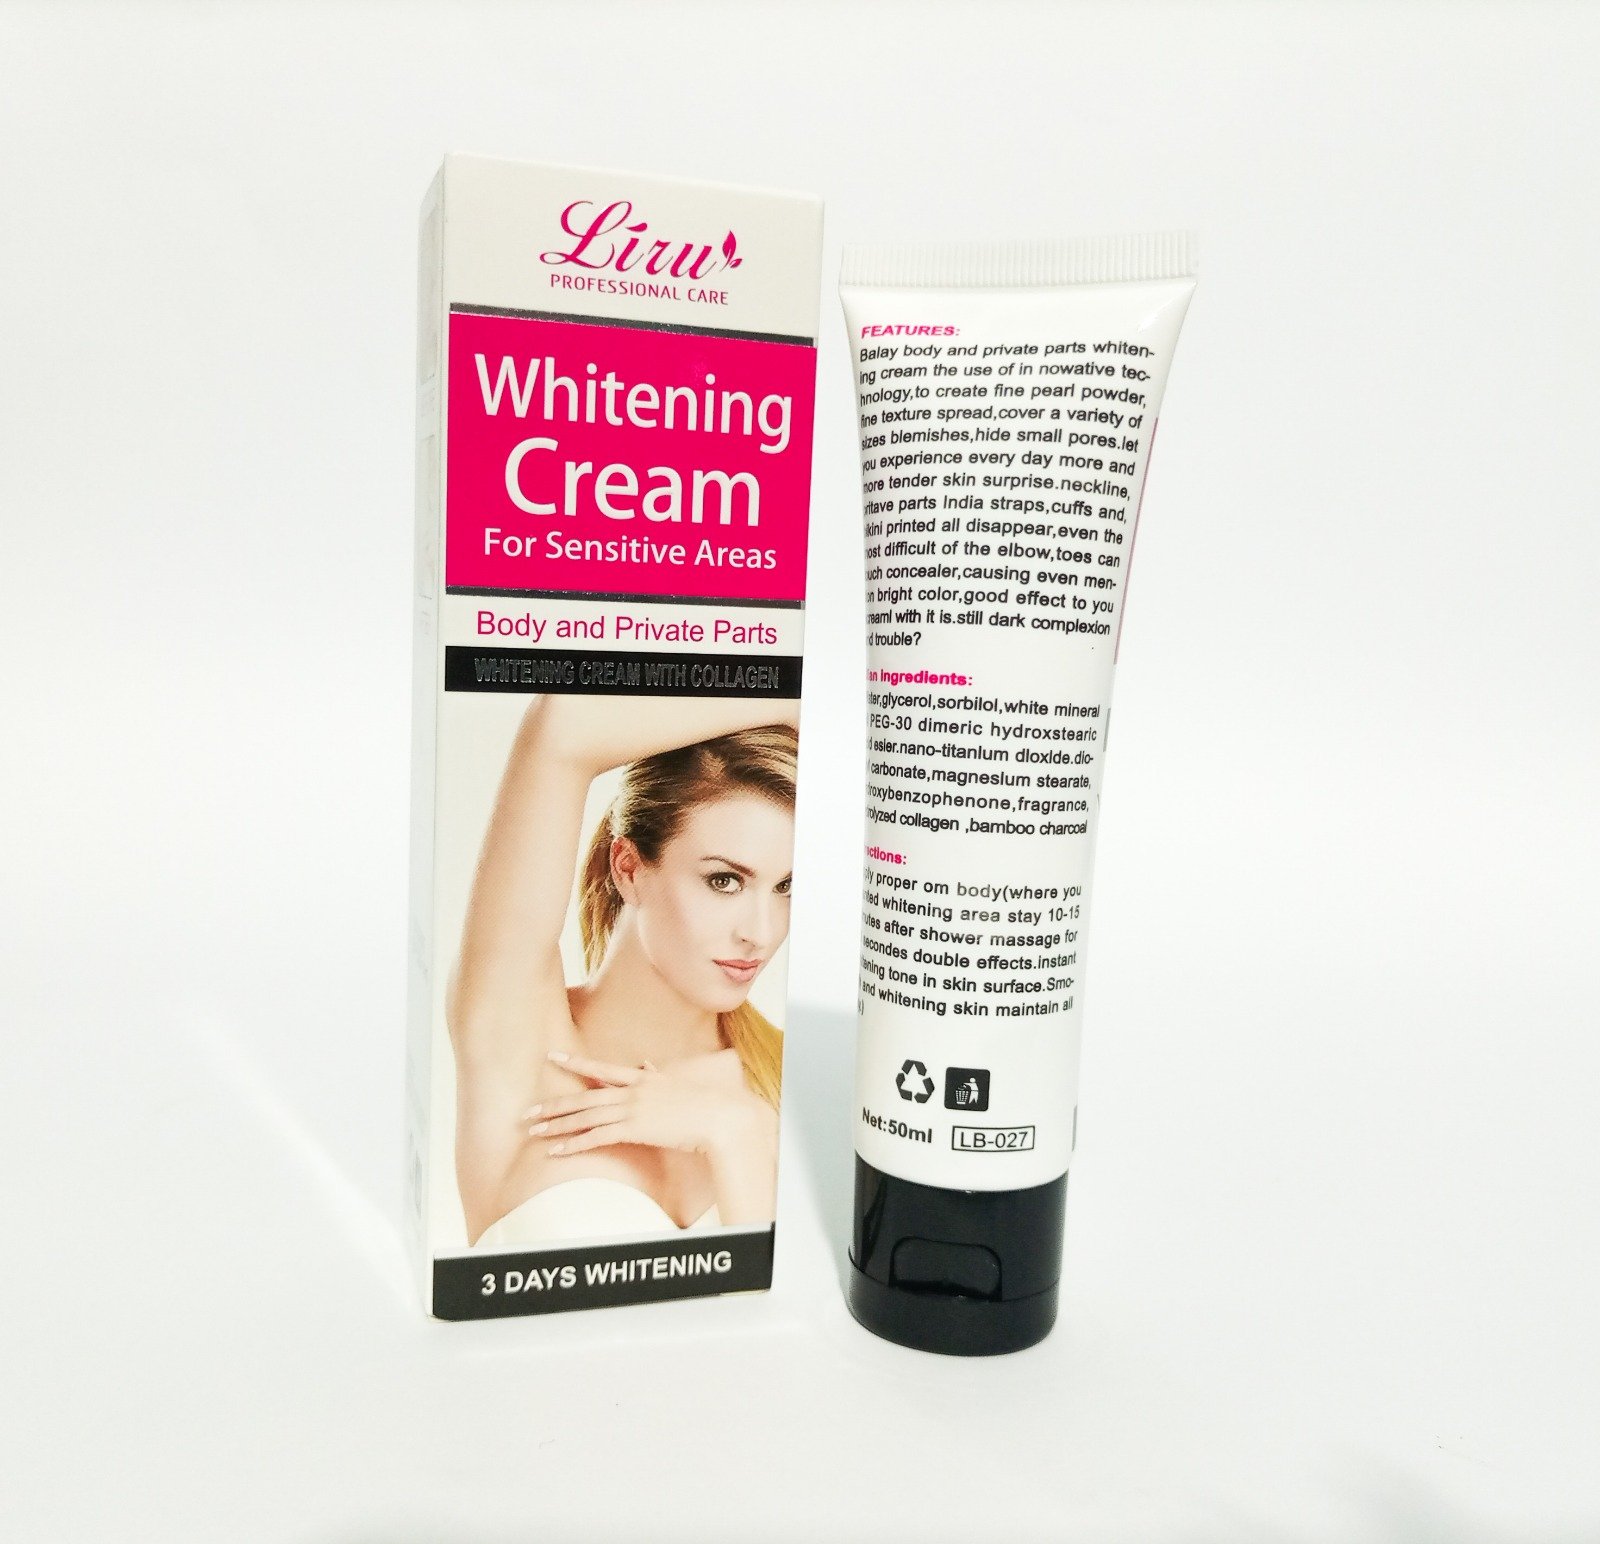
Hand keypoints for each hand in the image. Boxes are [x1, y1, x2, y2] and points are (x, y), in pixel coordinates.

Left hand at [524, 1049, 774, 1165]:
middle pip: (584, 1097)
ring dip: (557, 1125)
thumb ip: (657, 1074)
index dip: (575, 1062)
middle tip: (528, 1111)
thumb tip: (646, 1064)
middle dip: (554, 1105)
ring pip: (585, 1116)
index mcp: (642, 1078)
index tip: (552, 1057)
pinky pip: (596, 1137)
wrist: (719, 1116)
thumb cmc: (704, 1103)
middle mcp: (632, 1091)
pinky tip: (556, 1151)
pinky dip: (573, 1144)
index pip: (601, 1068)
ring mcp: (632, 1109)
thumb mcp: (677, 1084)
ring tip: (533, 1130)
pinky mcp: (634, 1129)